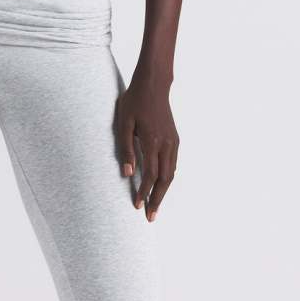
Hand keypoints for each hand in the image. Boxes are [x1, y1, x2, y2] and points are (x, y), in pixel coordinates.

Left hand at [114, 73, 177, 220]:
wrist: (154, 84)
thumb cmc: (135, 101)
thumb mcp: (124, 123)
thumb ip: (126, 148)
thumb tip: (127, 173)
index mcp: (153, 140)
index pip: (150, 174)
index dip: (143, 192)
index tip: (137, 206)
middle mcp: (167, 144)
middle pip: (165, 179)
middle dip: (157, 199)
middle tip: (150, 217)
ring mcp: (174, 142)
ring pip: (172, 173)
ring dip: (163, 191)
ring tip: (156, 206)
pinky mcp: (175, 139)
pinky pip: (173, 164)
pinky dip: (168, 179)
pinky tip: (161, 186)